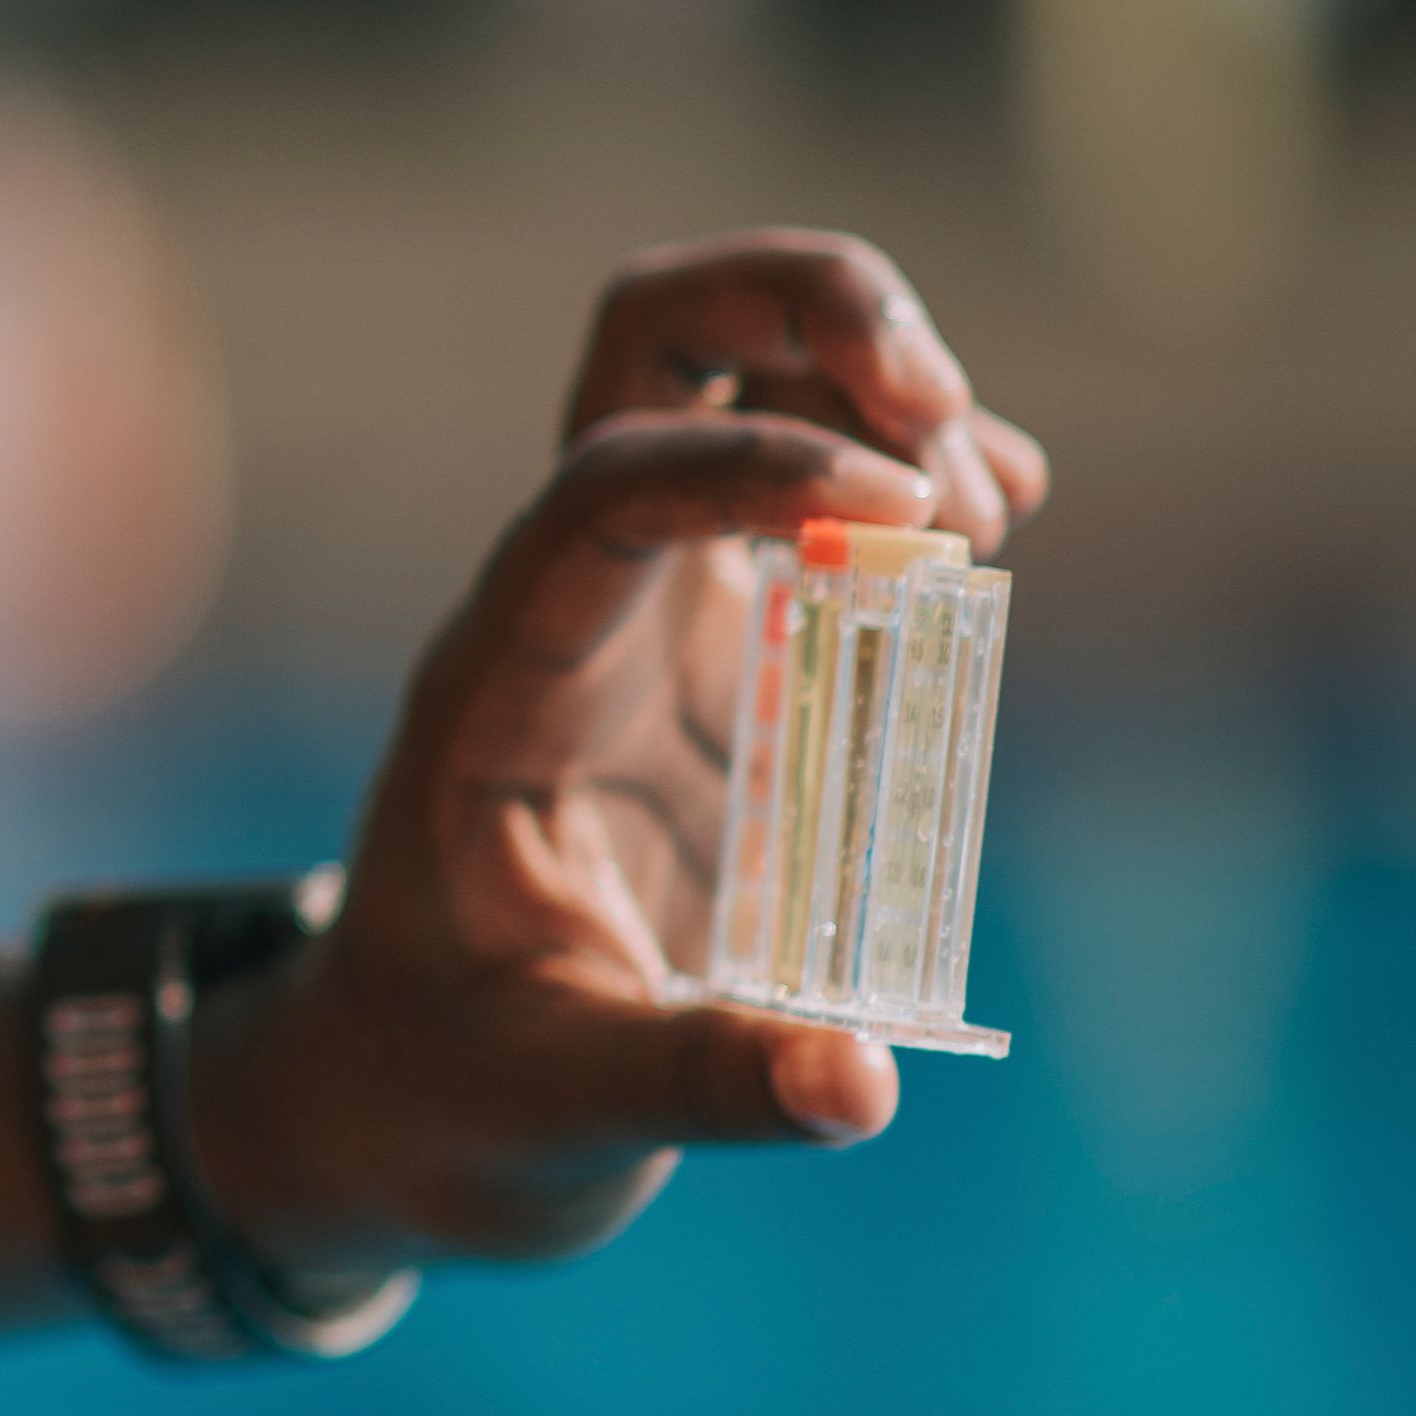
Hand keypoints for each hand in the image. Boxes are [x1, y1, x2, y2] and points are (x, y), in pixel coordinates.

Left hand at [200, 231, 1049, 1281]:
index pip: (599, 493)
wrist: (407, 1095)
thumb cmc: (456, 1094)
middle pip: (651, 341)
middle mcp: (569, 610)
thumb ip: (703, 1084)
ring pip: (735, 375)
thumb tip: (858, 1087)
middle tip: (943, 405)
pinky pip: (804, 486)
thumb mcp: (560, 1108)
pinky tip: (1008, 498)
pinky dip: (906, 455)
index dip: (744, 463)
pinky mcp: (722, 649)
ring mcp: (648, 611)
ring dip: (874, 374)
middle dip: (800, 306)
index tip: (897, 511)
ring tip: (992, 500)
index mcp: (502, 689)